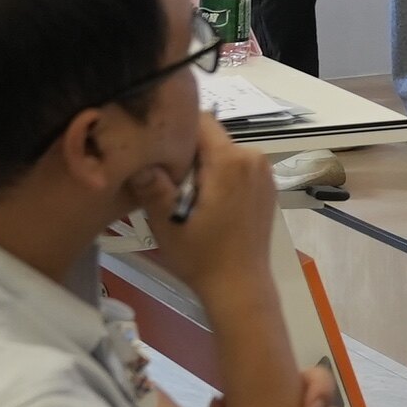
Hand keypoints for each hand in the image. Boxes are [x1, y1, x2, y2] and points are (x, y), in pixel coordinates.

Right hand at [145, 126, 277, 294]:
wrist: (240, 286)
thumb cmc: (202, 257)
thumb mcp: (166, 225)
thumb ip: (153, 188)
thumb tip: (140, 160)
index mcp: (231, 161)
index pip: (200, 121)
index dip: (176, 129)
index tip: (156, 146)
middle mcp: (253, 157)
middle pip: (212, 137)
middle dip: (187, 151)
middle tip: (165, 177)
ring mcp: (264, 171)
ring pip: (223, 151)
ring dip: (203, 165)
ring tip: (183, 193)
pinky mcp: (266, 185)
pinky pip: (237, 166)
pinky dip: (220, 175)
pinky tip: (205, 201)